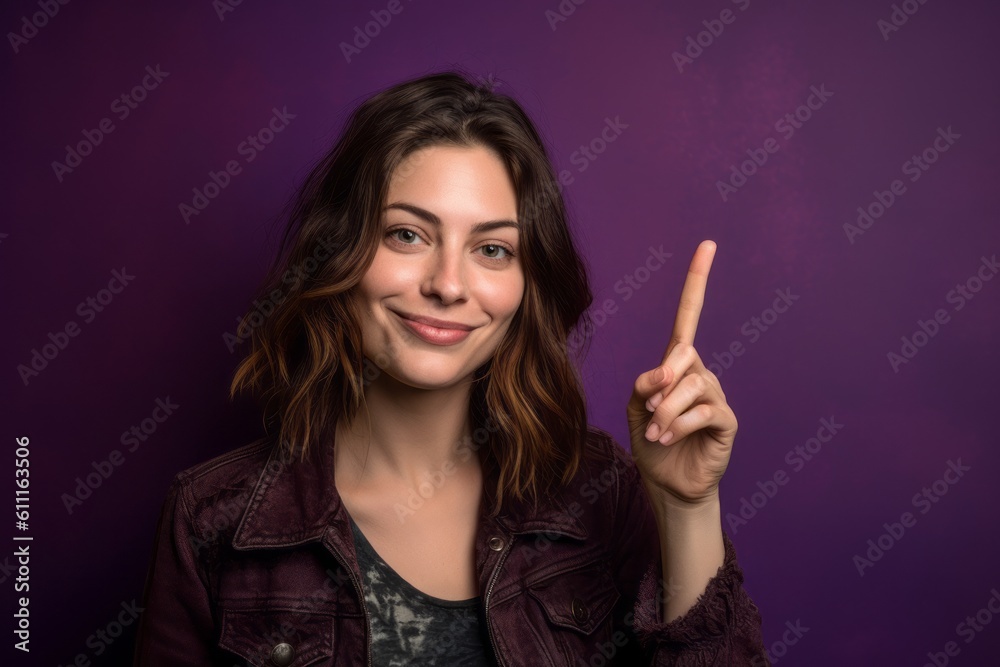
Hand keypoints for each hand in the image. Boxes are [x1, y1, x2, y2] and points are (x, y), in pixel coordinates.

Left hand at [626, 240, 737, 508]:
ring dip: (664, 412)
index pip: (688, 316)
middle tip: (648, 413)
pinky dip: (679, 424)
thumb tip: (664, 372)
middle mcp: (700, 373)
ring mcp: (716, 395)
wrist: (667, 484)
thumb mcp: (635, 408)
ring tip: (655, 433)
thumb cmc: (650, 443)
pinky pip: (703, 409)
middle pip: (681, 355)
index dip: (697, 281)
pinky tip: (668, 438)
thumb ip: (645, 383)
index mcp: (676, 365)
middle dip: (659, 386)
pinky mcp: (727, 420)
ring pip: (689, 385)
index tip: (708, 245)